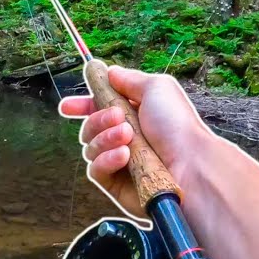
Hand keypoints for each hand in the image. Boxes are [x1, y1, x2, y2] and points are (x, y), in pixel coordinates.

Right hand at [58, 65, 213, 219]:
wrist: (191, 165)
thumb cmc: (177, 126)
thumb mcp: (156, 88)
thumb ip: (128, 79)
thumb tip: (108, 72)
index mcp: (134, 116)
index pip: (99, 109)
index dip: (82, 106)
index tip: (67, 107)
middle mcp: (125, 140)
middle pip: (89, 128)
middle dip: (97, 119)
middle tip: (117, 117)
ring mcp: (120, 164)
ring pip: (89, 148)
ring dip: (105, 138)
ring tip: (127, 137)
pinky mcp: (116, 186)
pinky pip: (95, 170)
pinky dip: (106, 160)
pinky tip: (124, 156)